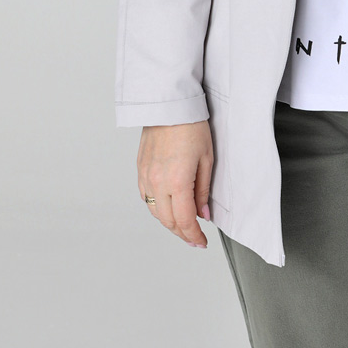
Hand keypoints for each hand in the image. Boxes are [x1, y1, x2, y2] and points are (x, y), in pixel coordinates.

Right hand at [137, 120, 213, 247]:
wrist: (169, 105)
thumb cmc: (191, 126)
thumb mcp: (207, 159)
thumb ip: (203, 190)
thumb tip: (203, 214)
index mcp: (177, 181)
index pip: (184, 221)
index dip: (193, 236)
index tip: (201, 242)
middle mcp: (157, 182)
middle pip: (168, 221)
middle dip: (182, 233)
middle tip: (195, 237)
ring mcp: (146, 176)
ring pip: (155, 212)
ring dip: (169, 222)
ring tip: (183, 224)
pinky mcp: (140, 169)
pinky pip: (146, 198)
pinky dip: (157, 207)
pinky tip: (167, 206)